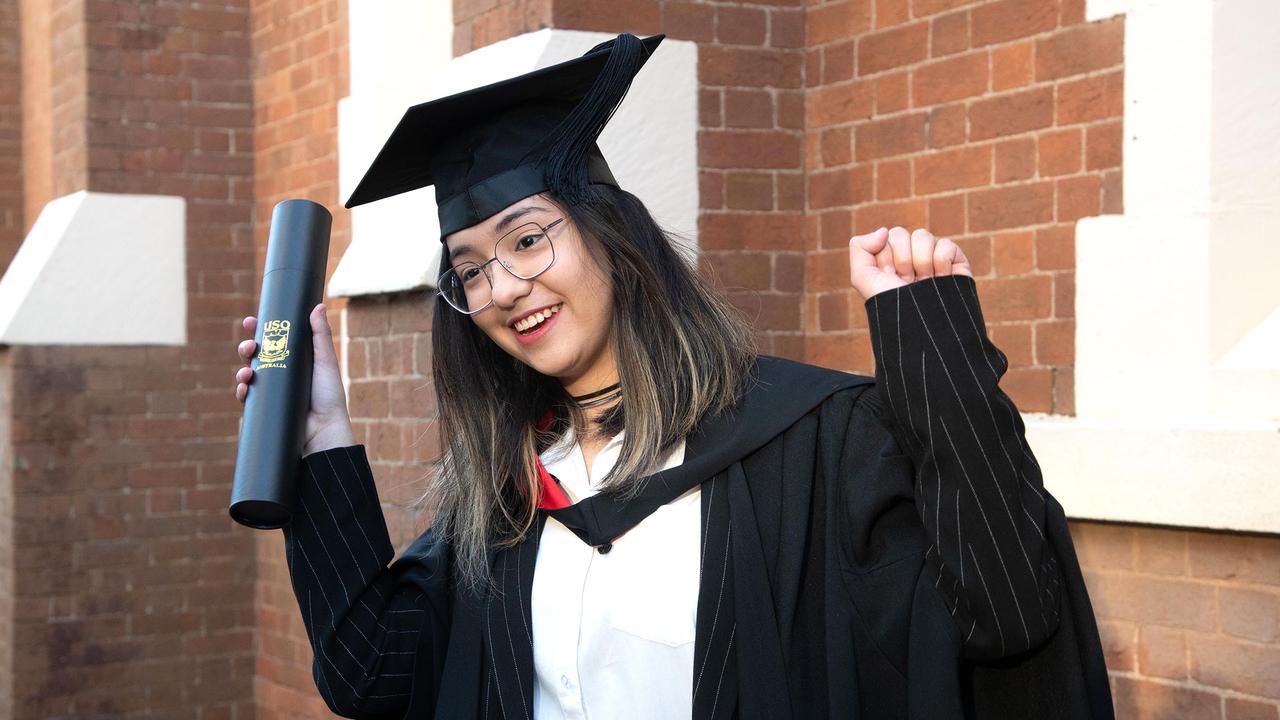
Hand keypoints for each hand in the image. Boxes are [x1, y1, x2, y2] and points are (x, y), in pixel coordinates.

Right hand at [235, 303, 355, 455]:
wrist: (324, 431)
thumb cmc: (329, 397)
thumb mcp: (325, 362)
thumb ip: (320, 335)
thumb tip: (318, 306)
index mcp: (294, 360)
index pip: (272, 341)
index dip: (259, 331)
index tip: (250, 321)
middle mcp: (281, 374)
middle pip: (256, 356)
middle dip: (247, 348)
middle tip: (249, 347)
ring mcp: (271, 392)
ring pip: (247, 375)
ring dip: (241, 370)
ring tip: (247, 373)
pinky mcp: (264, 408)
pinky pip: (247, 398)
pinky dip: (242, 391)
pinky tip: (244, 388)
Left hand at [849, 226, 971, 300]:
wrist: (924, 328)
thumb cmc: (892, 305)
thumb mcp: (863, 278)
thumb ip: (860, 247)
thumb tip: (883, 230)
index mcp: (889, 260)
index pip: (885, 237)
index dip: (885, 257)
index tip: (889, 277)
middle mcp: (910, 257)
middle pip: (901, 233)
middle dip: (901, 259)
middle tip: (906, 281)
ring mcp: (933, 258)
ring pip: (923, 236)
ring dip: (920, 261)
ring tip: (923, 282)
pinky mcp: (955, 261)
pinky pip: (946, 244)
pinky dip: (942, 262)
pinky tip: (941, 278)